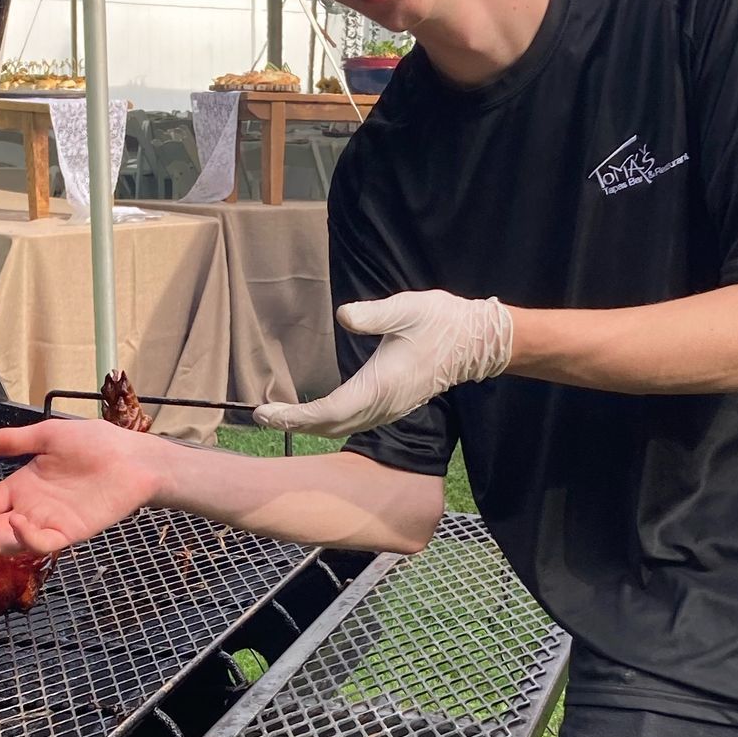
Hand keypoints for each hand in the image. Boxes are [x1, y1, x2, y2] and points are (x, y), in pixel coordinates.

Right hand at [0, 419, 159, 558]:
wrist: (132, 456)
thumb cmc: (95, 443)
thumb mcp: (46, 436)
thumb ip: (10, 442)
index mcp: (21, 487)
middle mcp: (30, 509)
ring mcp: (49, 523)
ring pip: (11, 540)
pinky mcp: (70, 532)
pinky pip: (43, 543)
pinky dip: (27, 538)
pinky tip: (14, 525)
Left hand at [256, 291, 511, 438]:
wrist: (475, 342)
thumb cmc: (440, 321)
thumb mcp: (407, 308)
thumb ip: (373, 314)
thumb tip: (344, 316)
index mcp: (381, 385)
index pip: (329, 411)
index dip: (296, 416)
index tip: (266, 412)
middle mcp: (383, 405)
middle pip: (330, 426)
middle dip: (295, 424)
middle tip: (262, 416)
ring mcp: (389, 409)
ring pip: (342, 428)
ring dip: (310, 426)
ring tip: (280, 416)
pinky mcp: (392, 406)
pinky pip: (354, 423)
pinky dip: (328, 423)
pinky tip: (313, 414)